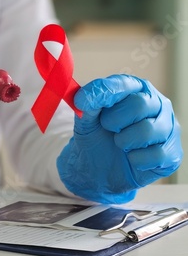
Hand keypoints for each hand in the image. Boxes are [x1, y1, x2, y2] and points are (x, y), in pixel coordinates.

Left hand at [57, 74, 182, 203]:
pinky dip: (136, 159)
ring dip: (124, 142)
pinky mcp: (172, 153)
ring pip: (147, 130)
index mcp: (135, 90)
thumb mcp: (86, 122)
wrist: (99, 171)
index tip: (82, 101)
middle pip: (140, 105)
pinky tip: (131, 158)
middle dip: (114, 121)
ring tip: (120, 144)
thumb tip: (84, 98)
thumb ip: (87, 107)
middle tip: (108, 129)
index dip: (103, 92)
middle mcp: (157, 104)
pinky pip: (157, 154)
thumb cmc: (97, 140)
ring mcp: (168, 128)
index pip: (123, 84)